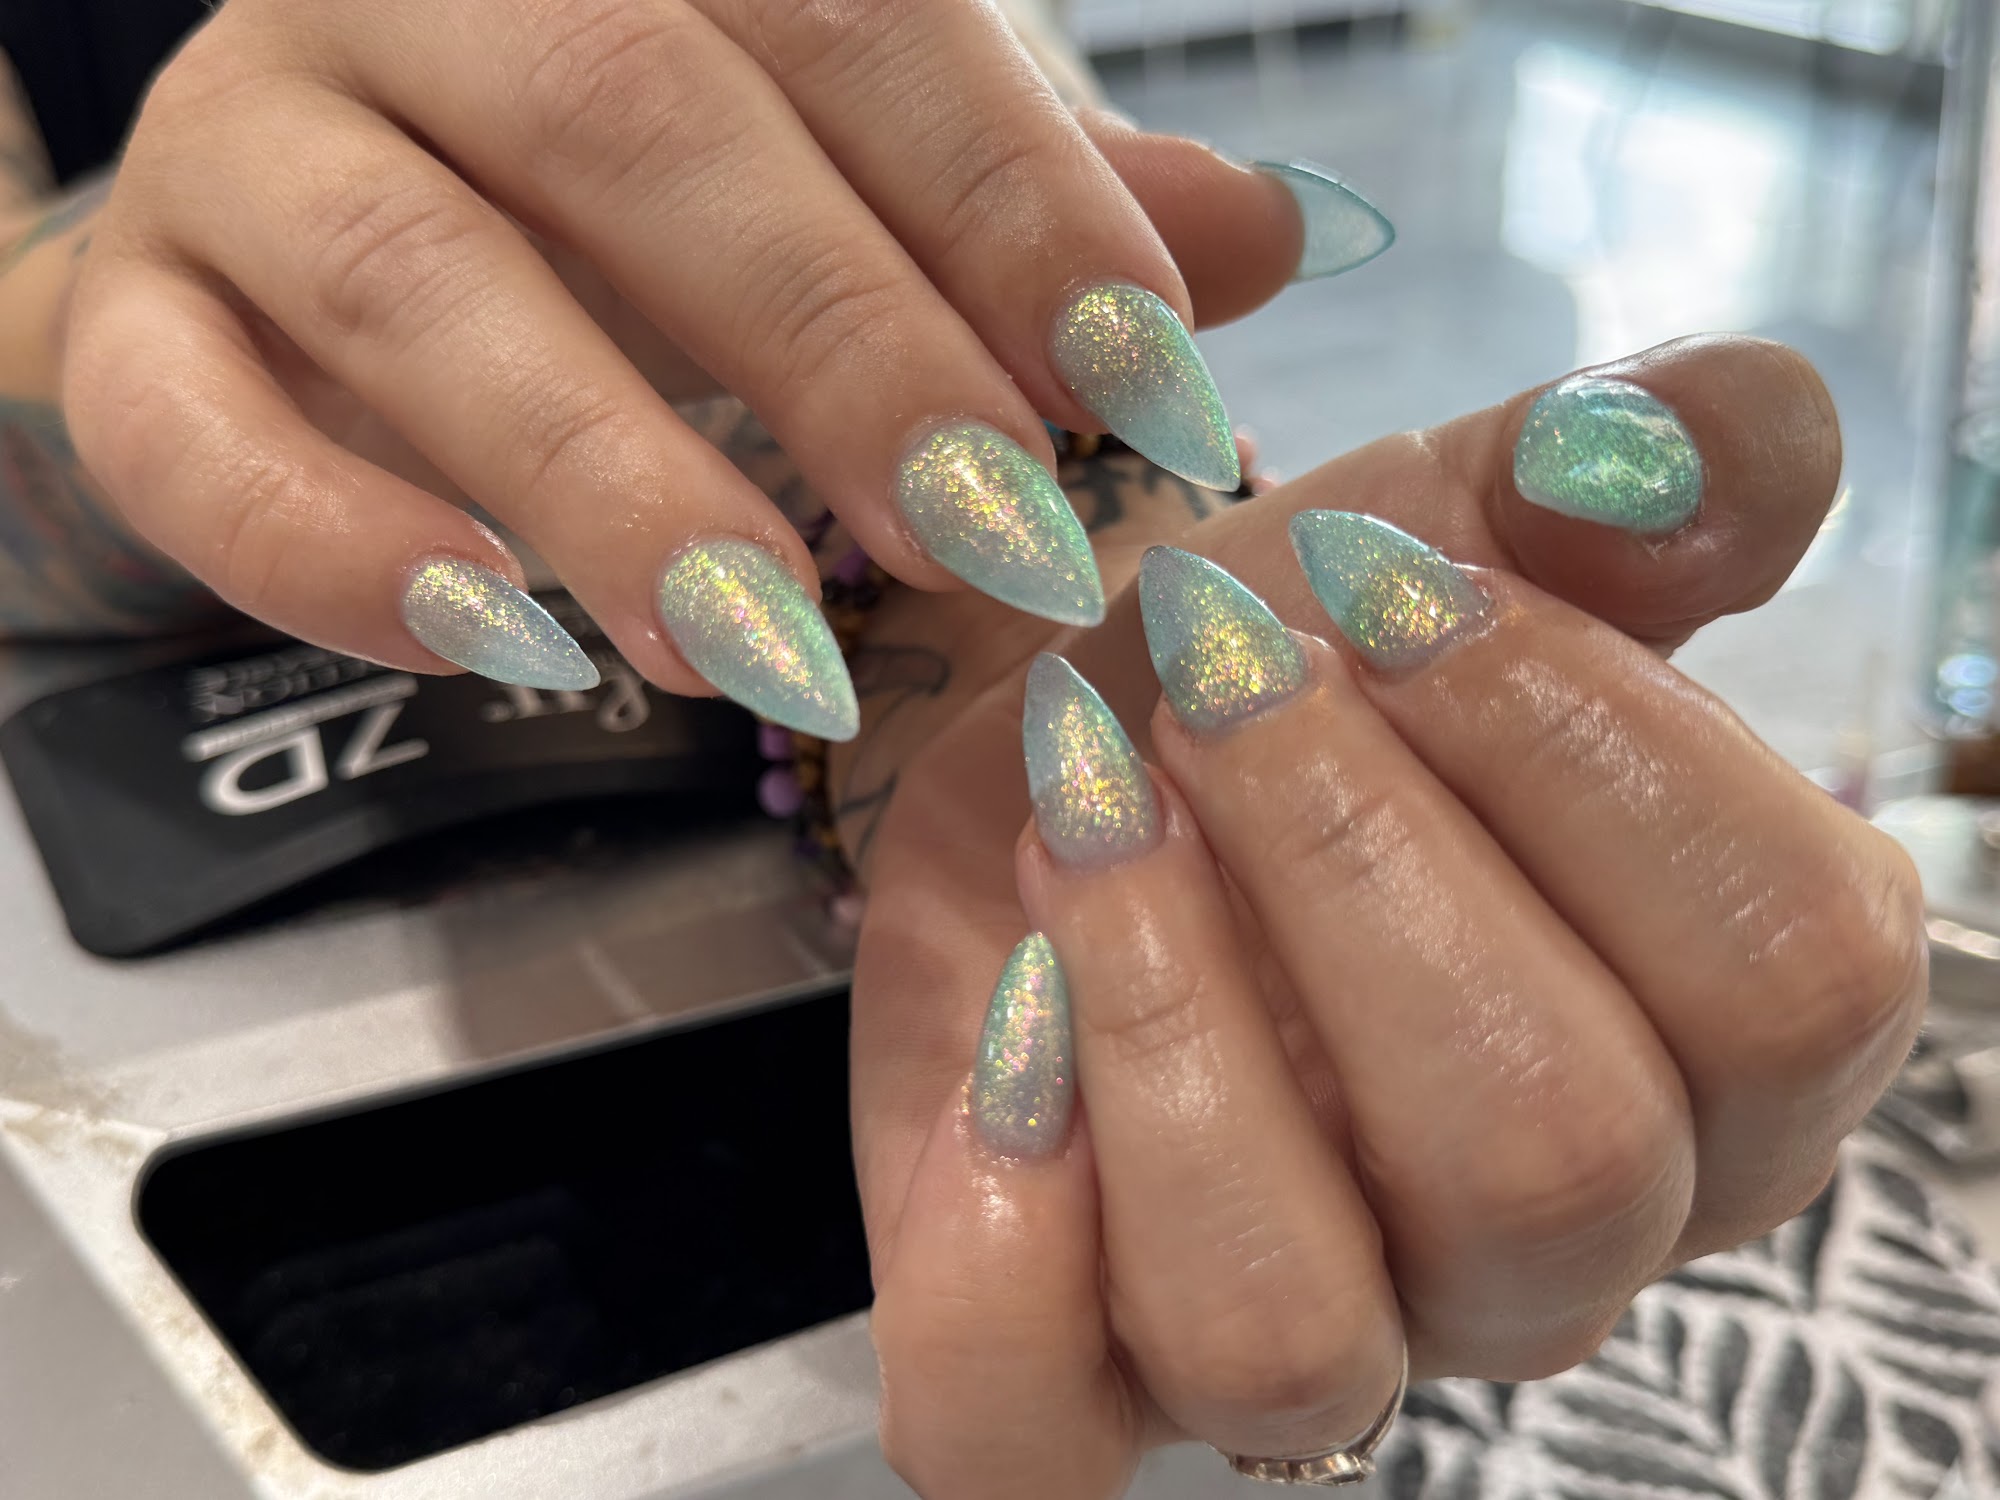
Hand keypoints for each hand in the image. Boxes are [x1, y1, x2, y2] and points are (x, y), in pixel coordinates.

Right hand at [50, 0, 1344, 704]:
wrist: (298, 248)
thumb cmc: (607, 210)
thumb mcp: (825, 174)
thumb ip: (1014, 200)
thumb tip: (1268, 236)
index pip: (845, 11)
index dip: (1006, 192)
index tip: (1145, 373)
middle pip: (632, 118)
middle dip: (837, 338)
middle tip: (991, 531)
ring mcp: (243, 147)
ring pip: (411, 277)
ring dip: (610, 470)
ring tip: (768, 639)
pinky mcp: (129, 320)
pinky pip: (190, 428)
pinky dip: (340, 545)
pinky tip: (506, 644)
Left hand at [848, 336, 1926, 1498]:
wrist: (1063, 732)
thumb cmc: (1286, 653)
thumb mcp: (1445, 529)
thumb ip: (1625, 477)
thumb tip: (1735, 431)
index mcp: (1707, 1043)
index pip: (1792, 978)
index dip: (1595, 752)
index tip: (1399, 578)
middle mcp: (1541, 1235)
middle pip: (1552, 1155)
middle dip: (1358, 861)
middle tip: (1223, 675)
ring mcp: (1315, 1326)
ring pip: (1296, 1327)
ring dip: (1173, 1027)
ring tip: (1091, 808)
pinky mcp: (1072, 1366)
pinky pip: (1036, 1430)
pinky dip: (991, 1259)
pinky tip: (998, 1035)